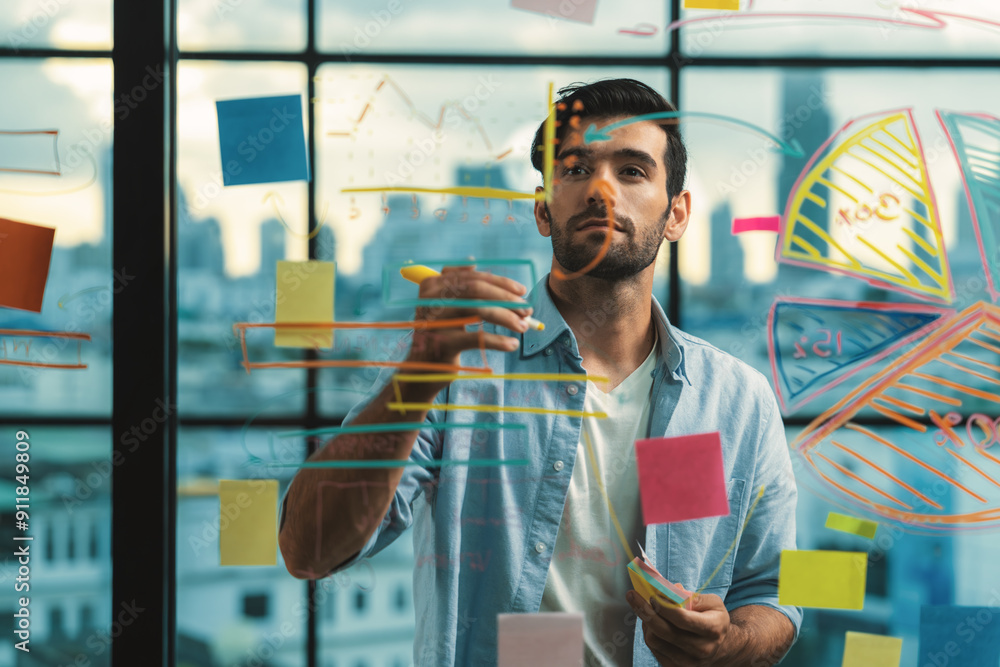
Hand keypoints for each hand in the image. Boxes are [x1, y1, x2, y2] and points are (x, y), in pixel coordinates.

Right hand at [406, 266, 531, 387]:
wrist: (423, 368)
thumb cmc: (442, 334)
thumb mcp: (448, 307)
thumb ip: (462, 288)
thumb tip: (487, 270)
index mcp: (433, 285)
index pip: (473, 277)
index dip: (500, 282)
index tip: (522, 291)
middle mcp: (431, 299)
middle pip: (477, 289)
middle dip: (507, 298)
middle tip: (527, 310)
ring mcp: (436, 320)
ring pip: (479, 310)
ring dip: (507, 317)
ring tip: (522, 327)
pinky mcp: (443, 343)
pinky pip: (478, 338)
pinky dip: (498, 341)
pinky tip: (512, 344)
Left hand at [627, 590, 735, 665]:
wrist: (721, 648)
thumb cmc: (714, 620)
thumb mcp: (714, 603)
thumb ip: (694, 596)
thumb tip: (671, 590)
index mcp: (712, 630)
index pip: (682, 619)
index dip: (664, 606)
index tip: (653, 595)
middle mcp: (700, 649)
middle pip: (663, 631)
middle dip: (644, 610)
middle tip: (633, 595)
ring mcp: (687, 662)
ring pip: (654, 640)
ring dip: (645, 621)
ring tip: (645, 609)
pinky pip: (653, 648)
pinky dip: (648, 632)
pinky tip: (651, 622)